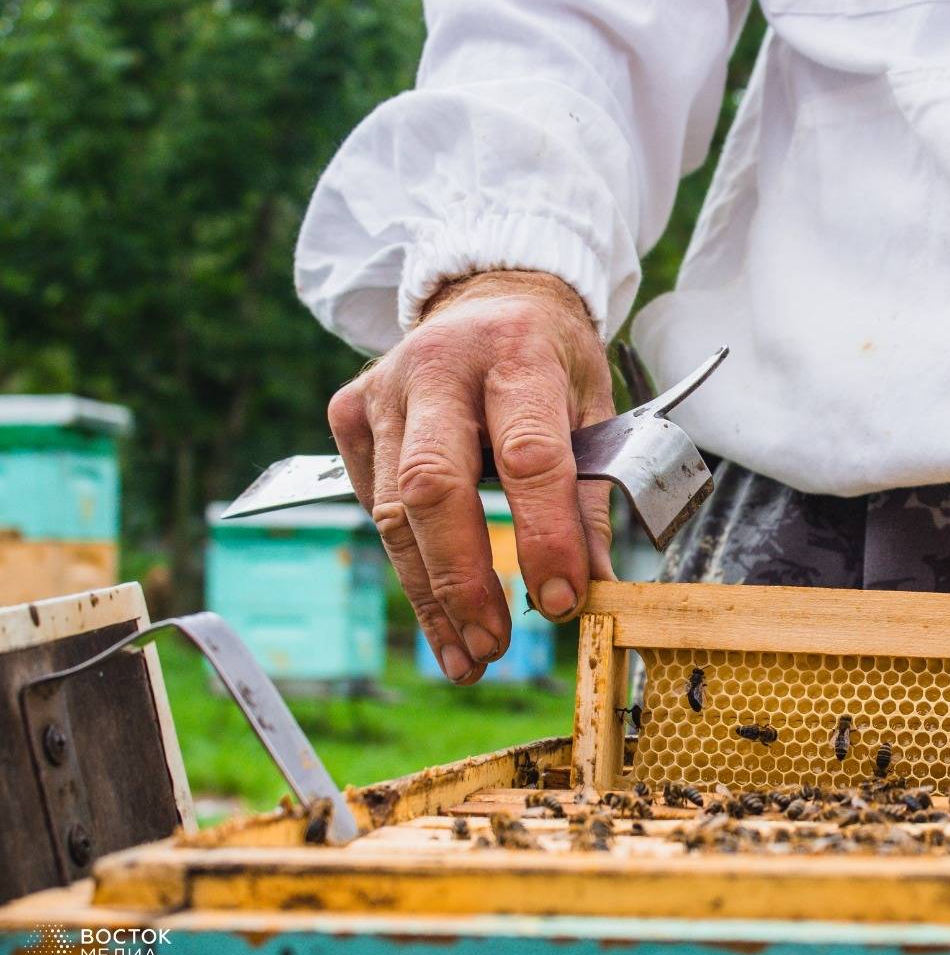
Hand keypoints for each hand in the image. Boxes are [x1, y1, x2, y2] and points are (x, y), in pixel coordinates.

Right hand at [328, 270, 615, 683]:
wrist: (484, 299)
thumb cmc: (549, 360)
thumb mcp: (595, 407)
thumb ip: (592, 492)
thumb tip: (594, 582)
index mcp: (518, 354)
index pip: (527, 456)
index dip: (544, 536)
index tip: (564, 601)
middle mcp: (438, 366)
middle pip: (434, 486)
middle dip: (464, 578)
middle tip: (494, 645)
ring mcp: (383, 389)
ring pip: (396, 511)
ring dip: (432, 595)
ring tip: (469, 656)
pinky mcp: (349, 414)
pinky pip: (378, 506)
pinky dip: (412, 565)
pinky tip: (442, 608)